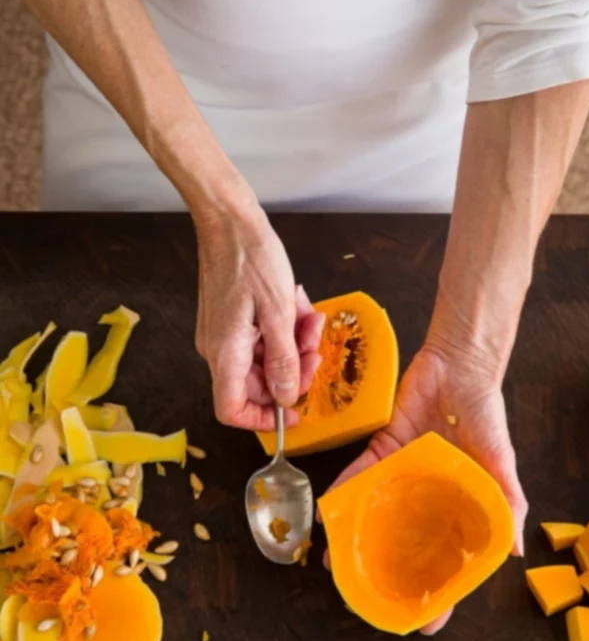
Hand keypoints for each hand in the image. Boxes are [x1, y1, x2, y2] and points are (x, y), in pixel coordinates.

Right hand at [194, 207, 323, 429]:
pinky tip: (297, 307)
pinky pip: (264, 338)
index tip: (294, 412)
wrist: (229, 221)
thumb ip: (283, 360)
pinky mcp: (235, 320)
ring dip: (294, 345)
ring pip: (267, 359)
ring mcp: (227, 334)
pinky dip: (285, 328)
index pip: (232, 410)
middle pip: (259, 385)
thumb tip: (284, 398)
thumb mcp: (278, 314)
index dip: (263, 420)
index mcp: (225, 353)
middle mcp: (220, 350)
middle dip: (293, 370)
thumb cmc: (251, 259)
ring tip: (308, 319)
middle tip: (315, 349)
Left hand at [323, 342, 529, 635]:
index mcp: (461, 504)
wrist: (460, 365)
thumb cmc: (487, 414)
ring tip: (338, 562)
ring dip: (358, 538)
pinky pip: (360, 475)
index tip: (426, 621)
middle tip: (369, 597)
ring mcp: (405, 475)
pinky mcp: (383, 449)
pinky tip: (330, 512)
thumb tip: (516, 551)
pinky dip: (344, 493)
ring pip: (378, 514)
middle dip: (389, 572)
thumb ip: (507, 502)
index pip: (451, 557)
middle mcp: (430, 496)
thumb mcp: (502, 462)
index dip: (442, 590)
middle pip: (407, 543)